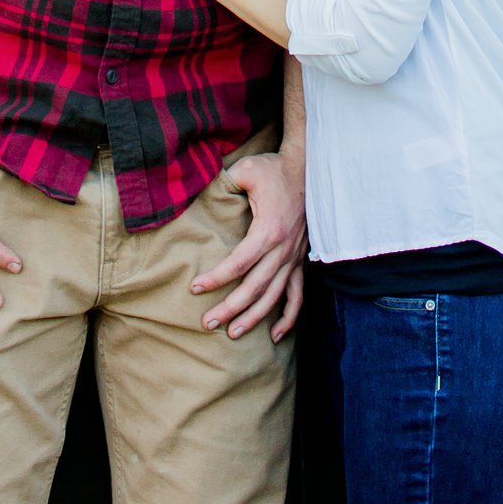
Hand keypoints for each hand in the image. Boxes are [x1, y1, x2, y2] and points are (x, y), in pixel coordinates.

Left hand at [192, 145, 307, 340]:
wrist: (306, 169)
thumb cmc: (273, 170)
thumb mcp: (247, 169)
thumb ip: (225, 179)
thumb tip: (200, 186)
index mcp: (268, 230)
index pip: (239, 263)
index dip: (216, 278)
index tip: (196, 288)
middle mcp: (283, 249)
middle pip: (255, 287)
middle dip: (230, 308)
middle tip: (208, 322)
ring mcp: (294, 257)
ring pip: (274, 296)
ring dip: (255, 318)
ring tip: (233, 333)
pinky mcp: (300, 259)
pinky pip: (298, 295)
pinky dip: (289, 317)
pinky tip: (275, 334)